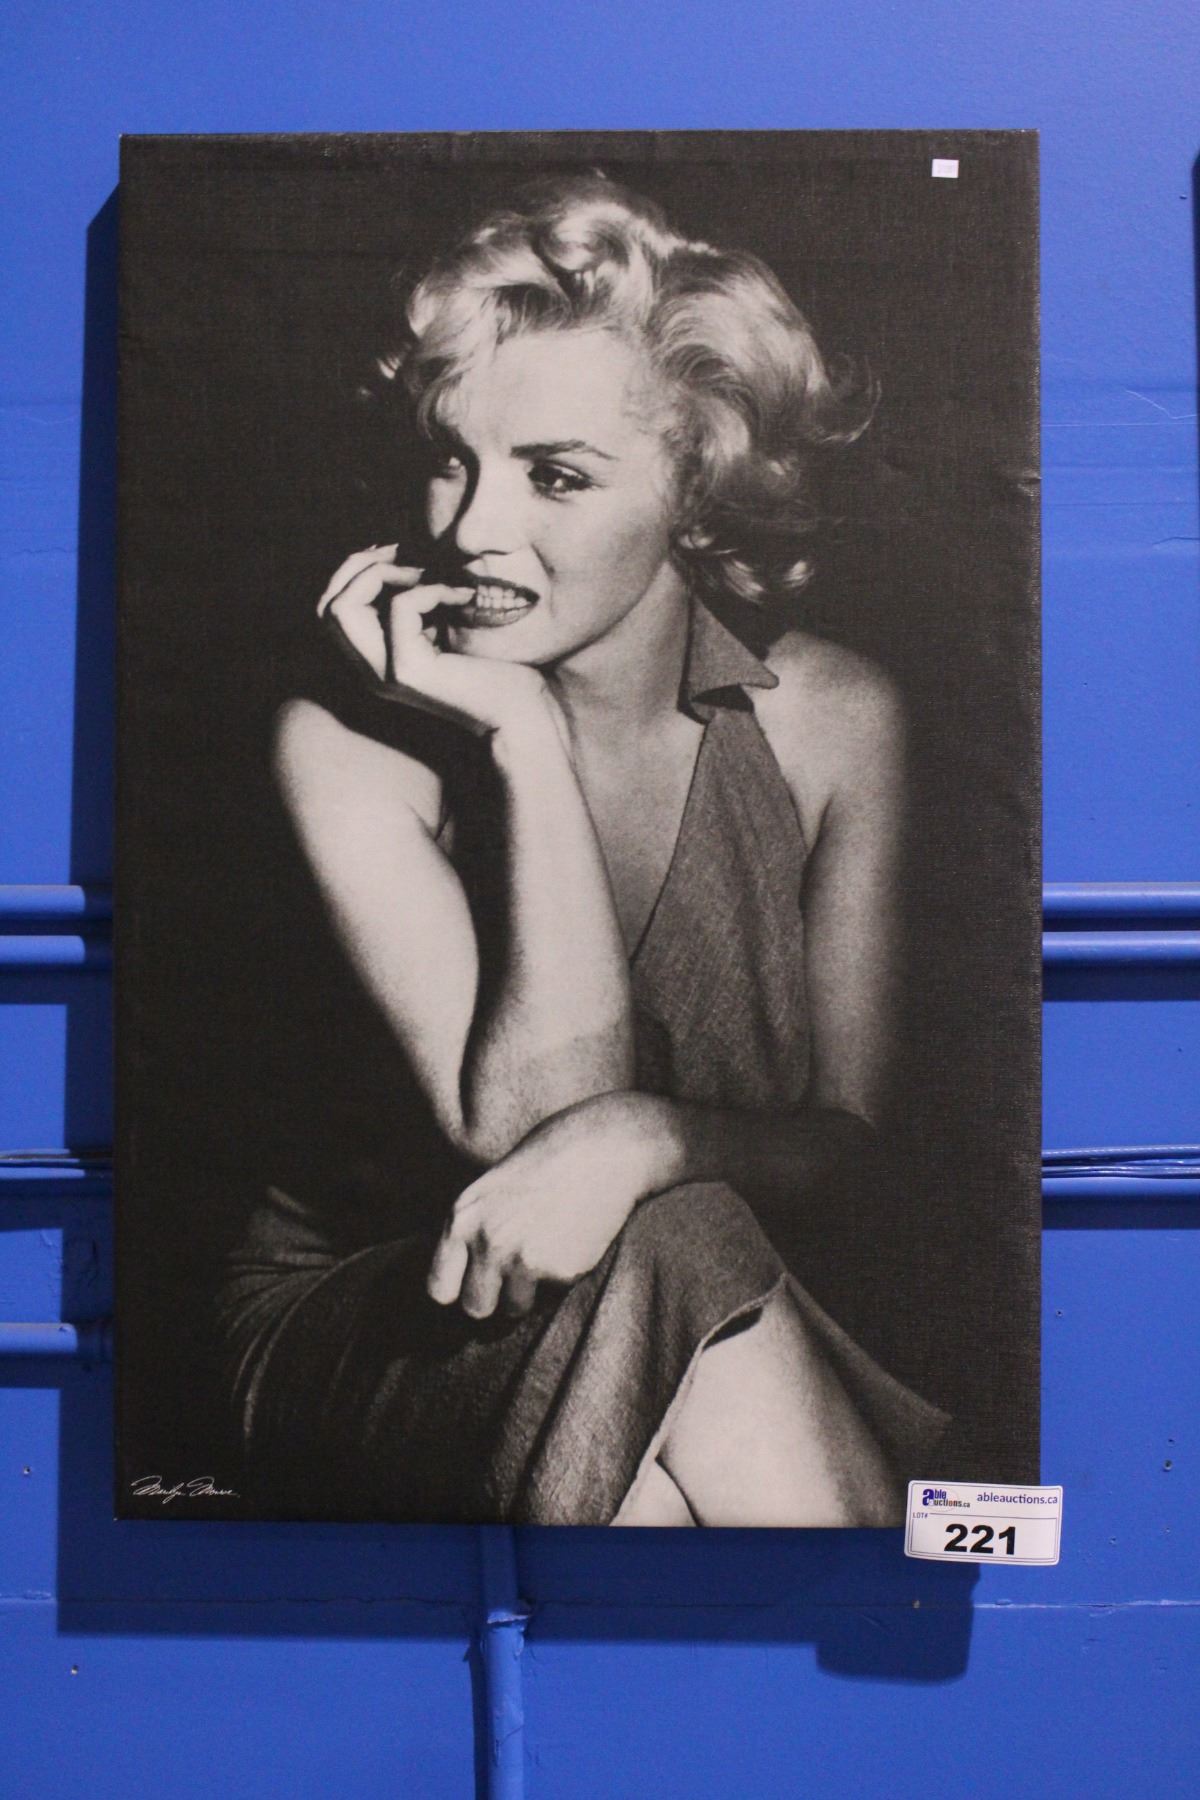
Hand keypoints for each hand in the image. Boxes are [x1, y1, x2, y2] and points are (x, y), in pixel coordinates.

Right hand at [317, 545, 551, 737]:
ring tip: (430, 573)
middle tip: (407, 556)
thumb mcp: (444, 628)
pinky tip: (463, 596)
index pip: (330, 608)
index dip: (355, 571)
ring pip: (343, 608)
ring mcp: (385, 674)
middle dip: (360, 567)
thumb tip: (397, 553)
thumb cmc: (495, 670)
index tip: (397, 554)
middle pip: (327, 606)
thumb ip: (415, 605)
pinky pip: (399, 608)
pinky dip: (430, 589)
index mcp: (376, 661)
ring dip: (384, 574)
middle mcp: (371, 672)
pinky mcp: (408, 672)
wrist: (523, 714)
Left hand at [426, 1092, 673, 1319]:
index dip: (458, 1290)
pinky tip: (572, 1241)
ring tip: (547, 1250)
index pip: (439, 1288)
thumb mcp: (493, 1189)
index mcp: (462, 1218)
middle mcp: (487, 1242)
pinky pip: (552, 1296)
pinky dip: (560, 1278)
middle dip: (494, 1298)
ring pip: (514, 1308)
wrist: (604, 1149)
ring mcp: (522, 1258)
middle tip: (515, 1276)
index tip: (475, 1285)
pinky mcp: (559, 1271)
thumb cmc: (549, 1162)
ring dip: (529, 1292)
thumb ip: (476, 1230)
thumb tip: (467, 1278)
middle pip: (475, 1307)